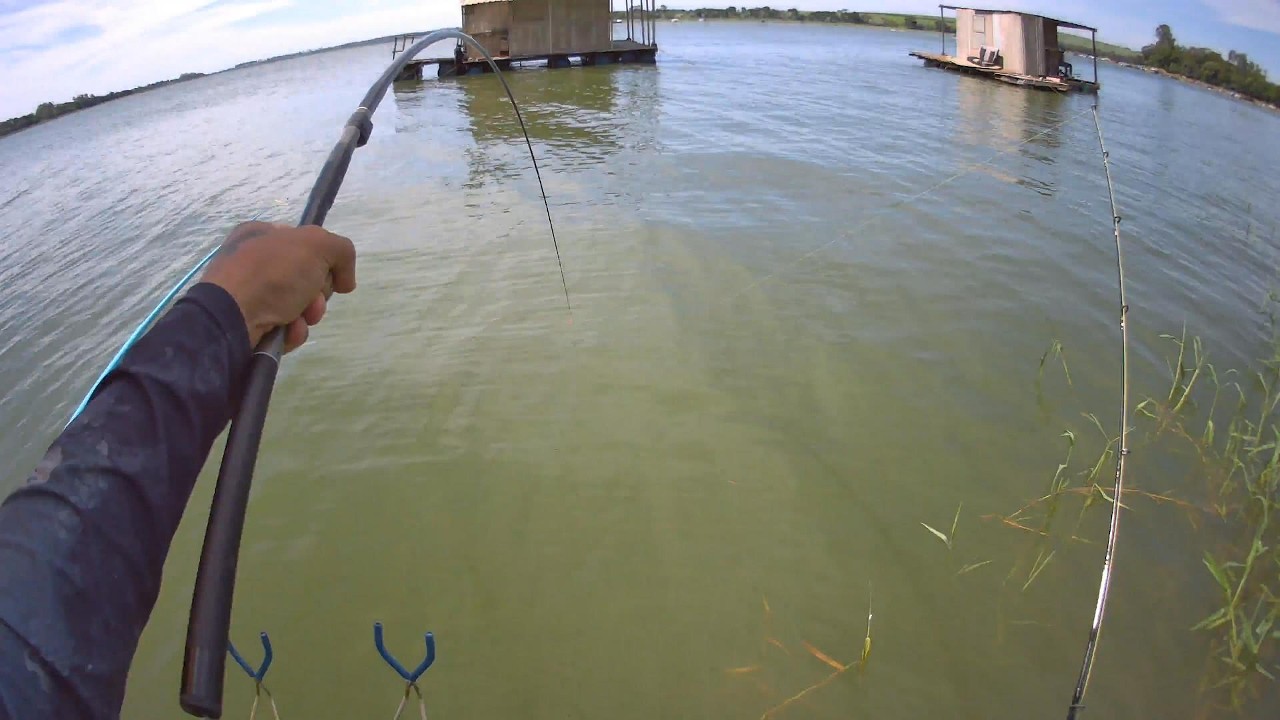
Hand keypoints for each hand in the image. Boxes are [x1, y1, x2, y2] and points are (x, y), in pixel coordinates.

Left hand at [201, 222, 356, 351]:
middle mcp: (252, 261)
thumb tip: (344, 282)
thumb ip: (342, 251)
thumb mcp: (317, 244)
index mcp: (261, 235)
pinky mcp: (248, 323)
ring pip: (298, 305)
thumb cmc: (273, 273)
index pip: (304, 243)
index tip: (325, 271)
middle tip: (313, 299)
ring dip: (308, 314)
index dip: (322, 259)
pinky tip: (286, 331)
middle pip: (306, 277)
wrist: (233, 317)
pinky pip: (284, 326)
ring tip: (299, 319)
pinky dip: (292, 330)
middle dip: (317, 293)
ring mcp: (249, 294)